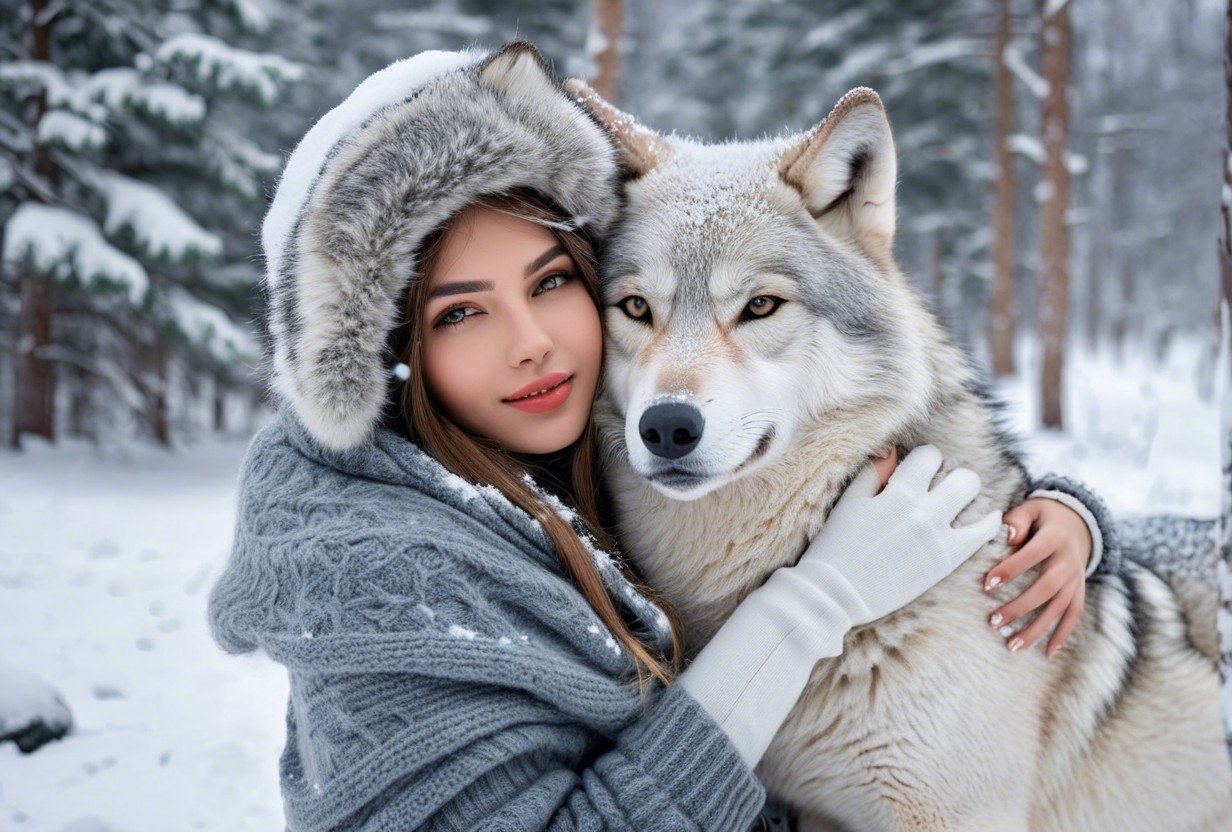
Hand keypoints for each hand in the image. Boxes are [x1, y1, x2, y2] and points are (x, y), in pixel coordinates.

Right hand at [797, 445, 1002, 626]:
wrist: (836, 594)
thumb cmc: (836, 547)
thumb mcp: (849, 503)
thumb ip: (874, 473)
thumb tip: (893, 449)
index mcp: (896, 492)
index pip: (929, 456)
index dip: (926, 462)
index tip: (921, 474)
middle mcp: (921, 509)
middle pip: (962, 477)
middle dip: (956, 478)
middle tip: (946, 490)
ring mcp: (936, 535)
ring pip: (973, 497)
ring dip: (970, 496)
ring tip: (963, 504)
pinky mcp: (946, 560)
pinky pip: (983, 532)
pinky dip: (989, 522)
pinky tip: (987, 520)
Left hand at [983, 498, 1091, 658]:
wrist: (1076, 522)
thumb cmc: (1042, 517)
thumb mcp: (1031, 508)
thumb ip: (1017, 520)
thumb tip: (1007, 536)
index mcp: (1055, 537)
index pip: (1033, 554)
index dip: (1011, 569)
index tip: (986, 585)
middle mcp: (1070, 560)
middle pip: (1047, 588)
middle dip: (1020, 607)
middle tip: (993, 621)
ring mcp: (1077, 578)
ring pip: (1060, 607)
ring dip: (1037, 629)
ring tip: (1012, 645)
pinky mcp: (1079, 590)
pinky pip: (1074, 615)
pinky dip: (1063, 635)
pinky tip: (1047, 653)